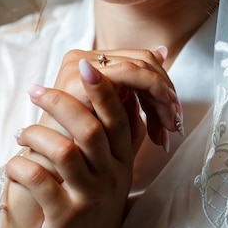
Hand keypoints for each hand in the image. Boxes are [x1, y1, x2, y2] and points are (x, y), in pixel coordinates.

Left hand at [6, 61, 141, 227]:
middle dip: (62, 102)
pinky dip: (21, 166)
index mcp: (122, 157)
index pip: (118, 115)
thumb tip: (116, 82)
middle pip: (91, 129)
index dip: (102, 88)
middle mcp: (111, 174)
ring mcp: (90, 197)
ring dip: (37, 134)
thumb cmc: (95, 197)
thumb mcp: (113, 164)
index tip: (82, 64)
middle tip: (35, 89)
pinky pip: (41, 183)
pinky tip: (13, 163)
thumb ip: (114, 127)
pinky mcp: (66, 217)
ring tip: (21, 132)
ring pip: (65, 152)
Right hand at [40, 47, 181, 146]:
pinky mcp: (80, 78)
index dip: (162, 87)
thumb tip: (164, 51)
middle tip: (174, 124)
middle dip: (165, 92)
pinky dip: (152, 93)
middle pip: (141, 61)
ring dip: (161, 96)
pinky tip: (159, 120)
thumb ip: (141, 90)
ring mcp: (79, 65)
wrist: (53, 175)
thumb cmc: (85, 151)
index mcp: (92, 65)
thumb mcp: (118, 118)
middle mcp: (84, 58)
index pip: (138, 62)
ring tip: (168, 125)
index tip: (173, 119)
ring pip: (139, 65)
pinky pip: (128, 74)